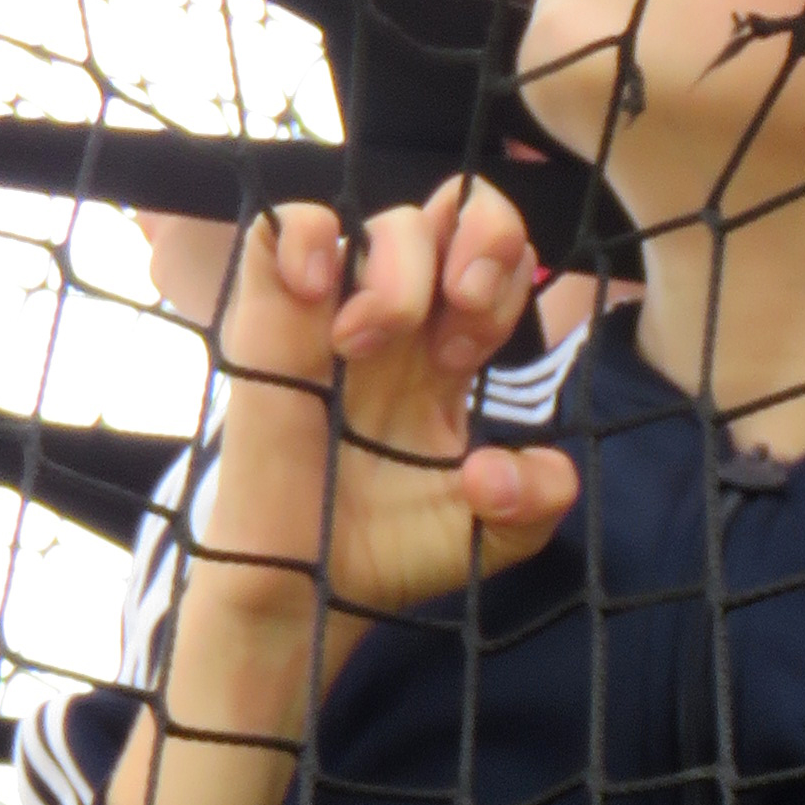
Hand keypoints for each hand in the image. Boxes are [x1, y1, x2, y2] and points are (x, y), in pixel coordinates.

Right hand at [107, 187, 574, 804]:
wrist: (305, 593)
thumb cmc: (388, 553)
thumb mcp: (489, 538)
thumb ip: (537, 505)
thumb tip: (537, 467)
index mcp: (452, 350)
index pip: (498, 256)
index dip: (503, 279)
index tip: (470, 356)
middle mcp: (401, 318)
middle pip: (454, 212)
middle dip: (477, 247)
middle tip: (453, 336)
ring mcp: (333, 310)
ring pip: (382, 215)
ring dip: (397, 268)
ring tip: (366, 342)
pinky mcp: (267, 316)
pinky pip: (285, 222)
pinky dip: (307, 236)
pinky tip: (316, 290)